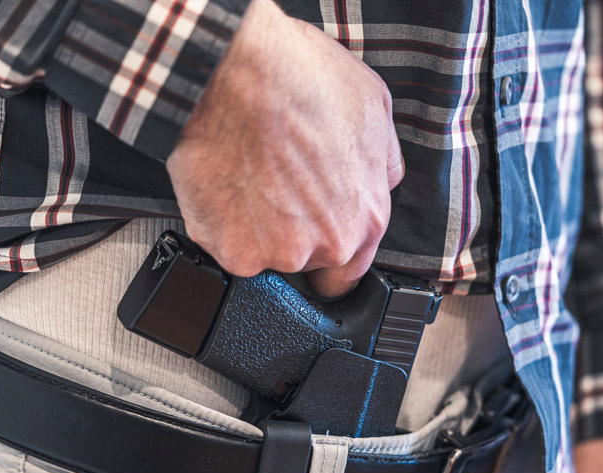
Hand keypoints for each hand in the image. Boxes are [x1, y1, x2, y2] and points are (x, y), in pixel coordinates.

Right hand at [166, 0, 403, 297]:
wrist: (238, 70)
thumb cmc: (302, 78)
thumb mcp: (373, 108)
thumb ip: (383, 162)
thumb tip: (382, 180)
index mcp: (367, 218)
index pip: (350, 272)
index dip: (328, 250)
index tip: (311, 231)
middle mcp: (328, 245)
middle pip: (305, 264)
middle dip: (290, 234)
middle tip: (274, 187)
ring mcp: (277, 252)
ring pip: (263, 257)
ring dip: (253, 229)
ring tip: (248, 177)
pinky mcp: (232, 250)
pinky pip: (224, 247)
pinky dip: (219, 224)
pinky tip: (224, 183)